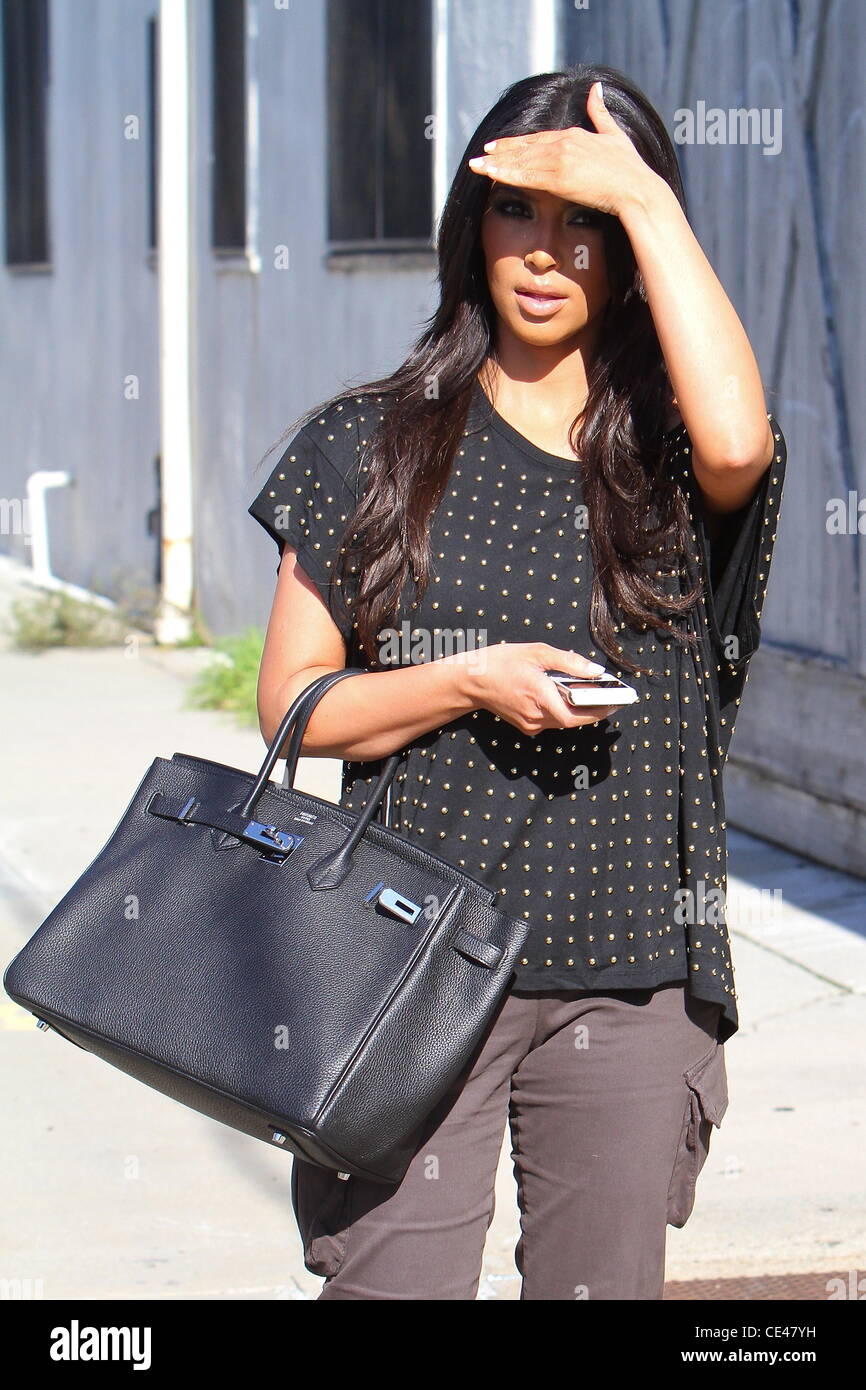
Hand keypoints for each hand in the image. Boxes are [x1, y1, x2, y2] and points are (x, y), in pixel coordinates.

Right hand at [459, 641, 620, 734]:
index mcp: (540, 697)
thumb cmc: (501, 662)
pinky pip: (552, 721)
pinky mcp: (525, 726)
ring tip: (592, 694)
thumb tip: (596, 672)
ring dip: (579, 711)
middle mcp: (536, 716)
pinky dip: (564, 711)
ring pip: (563, 722)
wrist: (471, 681)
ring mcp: (530, 724)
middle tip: (610, 698)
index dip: (599, 712)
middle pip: (573, 720)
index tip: (617, 702)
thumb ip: (569, 662)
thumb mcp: (537, 653)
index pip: (578, 715)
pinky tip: (567, 696)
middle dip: (593, 710)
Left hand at [467, 80, 655, 218]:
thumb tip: (595, 89)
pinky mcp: (559, 178)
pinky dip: (505, 173)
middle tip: (482, 155)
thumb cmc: (631, 169)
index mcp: (575, 135)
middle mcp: (565, 143)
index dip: (518, 143)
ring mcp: (560, 159)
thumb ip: (601, 113)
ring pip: (521, 161)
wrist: (637, 189)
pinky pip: (525, 176)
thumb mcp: (615, 136)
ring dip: (496, 163)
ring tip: (477, 165)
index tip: (501, 146)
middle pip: (526, 147)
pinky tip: (490, 174)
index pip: (539, 139)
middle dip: (502, 151)